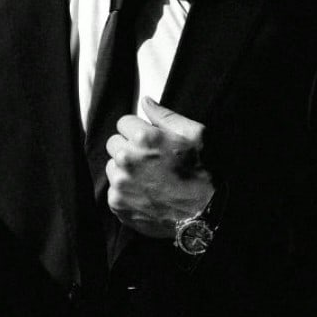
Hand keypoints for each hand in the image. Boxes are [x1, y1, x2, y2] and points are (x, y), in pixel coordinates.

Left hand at [105, 97, 214, 237]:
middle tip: (150, 160)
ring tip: (148, 178)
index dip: (139, 130)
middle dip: (129, 148)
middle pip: (113, 143)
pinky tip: (146, 194)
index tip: (150, 141)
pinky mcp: (117, 203)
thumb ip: (166, 115)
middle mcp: (126, 158)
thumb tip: (144, 100)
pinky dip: (126, 191)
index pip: (124, 122)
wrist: (204, 215)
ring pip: (112, 167)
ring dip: (125, 170)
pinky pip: (113, 189)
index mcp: (144, 137)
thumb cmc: (203, 172)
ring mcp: (120, 182)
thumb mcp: (196, 134)